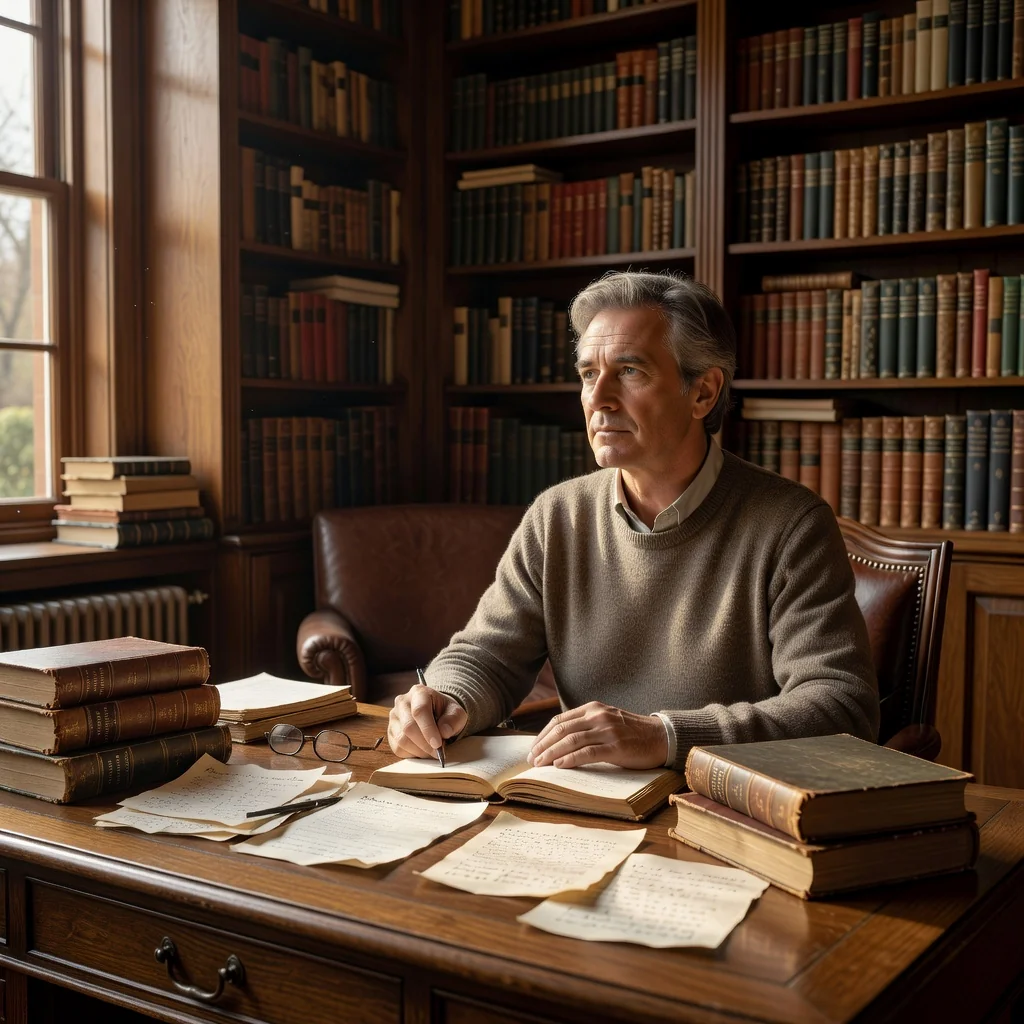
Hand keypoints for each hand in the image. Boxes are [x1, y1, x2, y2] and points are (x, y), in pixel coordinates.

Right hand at [388, 683, 467, 758]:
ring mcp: (394, 717)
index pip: (419, 711)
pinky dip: (412, 754)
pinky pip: (398, 748)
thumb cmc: (446, 713)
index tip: (438, 744)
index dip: (428, 729)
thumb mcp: (457, 713)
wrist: (436, 714)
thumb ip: (453, 720)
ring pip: (402, 739)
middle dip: (425, 743)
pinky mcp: (391, 732)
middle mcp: (402, 702)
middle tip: (438, 752)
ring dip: (419, 750)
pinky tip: (423, 750)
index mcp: (419, 692)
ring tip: (432, 751)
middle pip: (408, 727)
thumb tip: (444, 732)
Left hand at [527, 701, 667, 769]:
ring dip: (551, 753)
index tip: (533, 748)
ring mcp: (607, 730)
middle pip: (561, 729)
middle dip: (543, 745)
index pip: (559, 720)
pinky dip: (570, 759)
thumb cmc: (632, 733)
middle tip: (531, 759)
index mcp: (593, 708)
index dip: (543, 735)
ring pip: (571, 740)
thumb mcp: (606, 720)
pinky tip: (559, 765)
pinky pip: (587, 752)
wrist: (661, 737)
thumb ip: (586, 726)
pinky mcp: (616, 747)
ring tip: (540, 764)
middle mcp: (598, 716)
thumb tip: (559, 742)